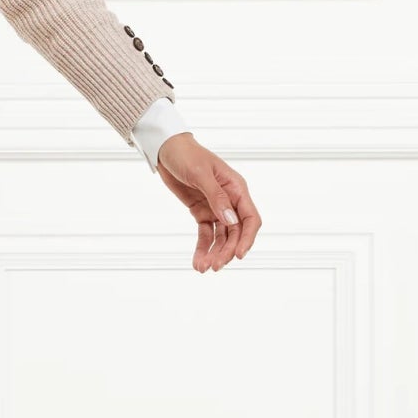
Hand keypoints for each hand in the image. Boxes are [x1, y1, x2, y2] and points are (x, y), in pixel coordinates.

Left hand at [155, 132, 260, 272]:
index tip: (239, 255)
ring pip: (221, 237)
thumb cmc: (186, 155)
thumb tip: (230, 220)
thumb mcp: (200, 173)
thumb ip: (216, 197)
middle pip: (236, 232)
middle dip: (227, 250)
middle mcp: (230, 200)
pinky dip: (202, 248)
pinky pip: (206, 234)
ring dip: (214, 253)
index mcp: (236, 188)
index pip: (250, 218)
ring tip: (204, 268)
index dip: (247, 238)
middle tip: (215, 266)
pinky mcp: (201, 212)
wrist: (166, 149)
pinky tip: (198, 262)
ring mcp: (216, 207)